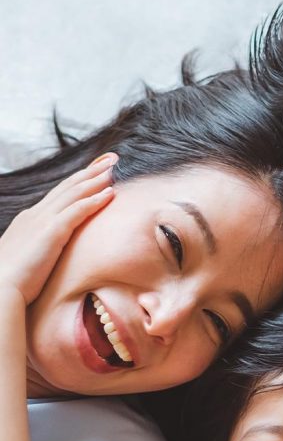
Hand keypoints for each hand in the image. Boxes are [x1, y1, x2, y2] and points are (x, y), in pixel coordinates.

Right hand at [0, 155, 115, 304]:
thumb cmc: (11, 282)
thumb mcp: (27, 258)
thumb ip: (39, 250)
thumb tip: (50, 254)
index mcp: (29, 220)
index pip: (58, 194)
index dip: (77, 181)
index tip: (94, 170)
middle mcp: (35, 215)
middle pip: (68, 186)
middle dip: (90, 171)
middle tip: (111, 158)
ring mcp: (42, 221)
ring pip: (74, 193)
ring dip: (96, 179)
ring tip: (114, 168)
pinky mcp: (51, 232)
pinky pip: (77, 210)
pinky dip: (94, 200)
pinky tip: (110, 193)